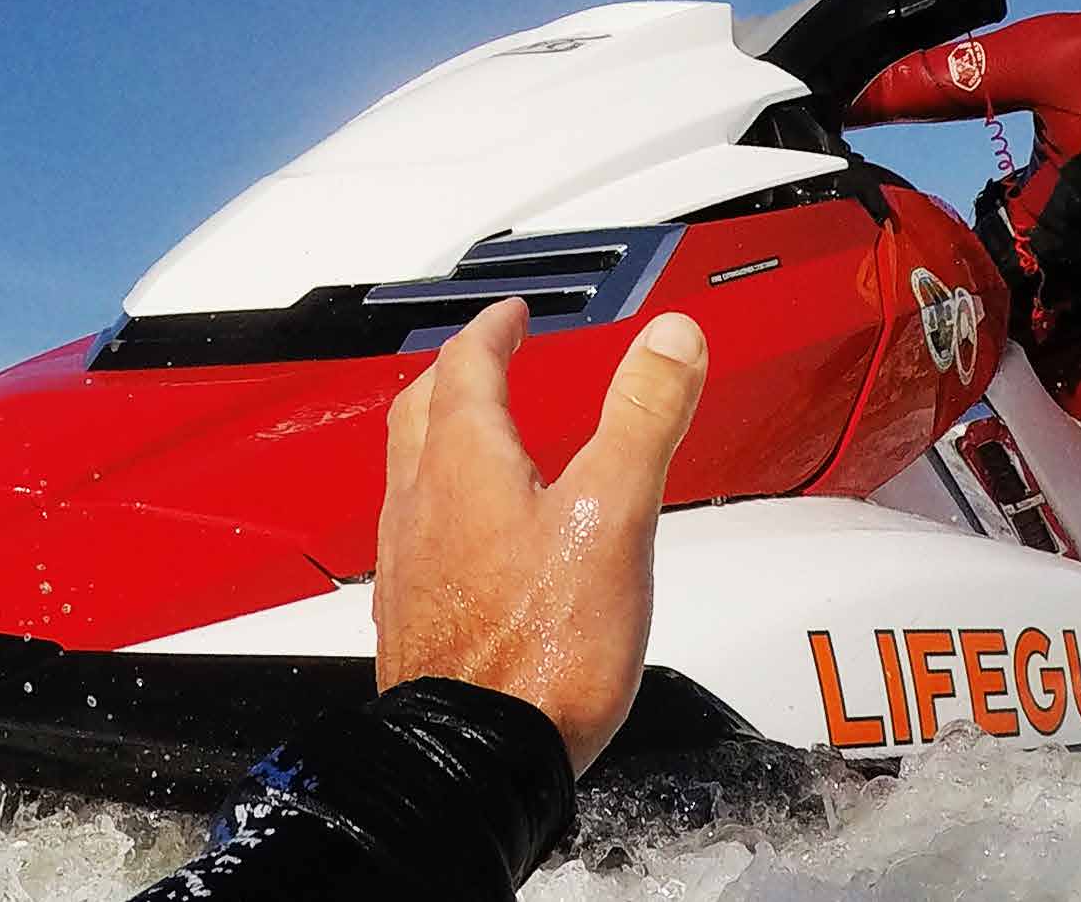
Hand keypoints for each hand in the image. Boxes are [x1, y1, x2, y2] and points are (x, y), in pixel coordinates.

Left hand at [374, 298, 707, 775]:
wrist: (478, 762)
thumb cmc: (542, 649)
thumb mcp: (615, 515)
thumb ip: (642, 418)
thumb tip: (670, 337)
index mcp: (467, 466)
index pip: (466, 369)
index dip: (492, 333)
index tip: (513, 317)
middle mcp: (422, 506)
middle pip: (423, 413)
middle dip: (457, 374)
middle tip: (488, 359)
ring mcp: (409, 565)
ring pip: (412, 472)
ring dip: (442, 436)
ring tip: (481, 437)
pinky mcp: (414, 618)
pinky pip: (417, 534)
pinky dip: (443, 504)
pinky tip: (474, 541)